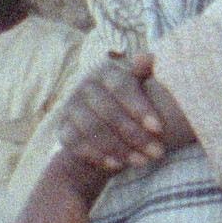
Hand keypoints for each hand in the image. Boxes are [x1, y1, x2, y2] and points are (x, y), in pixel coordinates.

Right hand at [59, 53, 166, 172]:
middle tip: (158, 152)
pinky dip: (97, 155)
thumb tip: (147, 57)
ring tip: (143, 161)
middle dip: (135, 135)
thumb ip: (144, 73)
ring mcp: (70, 107)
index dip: (140, 108)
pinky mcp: (62, 129)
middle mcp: (84, 87)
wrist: (105, 123)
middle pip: (108, 111)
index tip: (159, 128)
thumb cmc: (130, 102)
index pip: (121, 87)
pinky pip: (75, 143)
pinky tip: (118, 165)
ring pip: (92, 128)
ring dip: (119, 148)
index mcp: (105, 72)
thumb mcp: (140, 86)